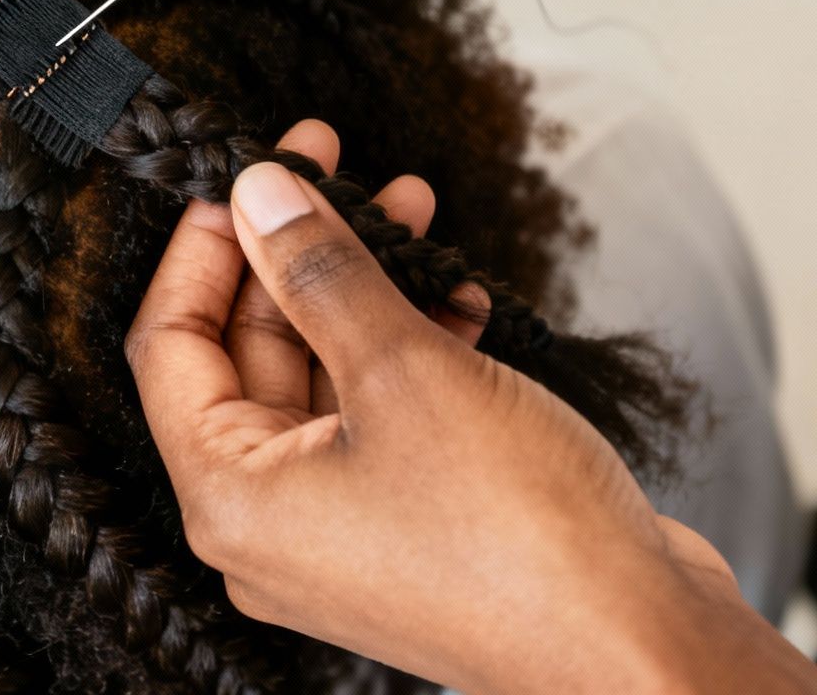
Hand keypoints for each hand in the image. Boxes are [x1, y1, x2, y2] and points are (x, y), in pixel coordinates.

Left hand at [125, 120, 816, 693]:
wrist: (646, 651)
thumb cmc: (521, 536)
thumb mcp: (403, 369)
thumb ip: (319, 272)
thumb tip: (257, 195)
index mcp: (230, 499)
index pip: (170, 345)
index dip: (203, 248)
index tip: (243, 176)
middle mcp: (270, 524)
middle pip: (247, 356)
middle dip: (295, 255)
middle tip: (335, 169)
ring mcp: (340, 531)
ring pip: (322, 380)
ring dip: (362, 291)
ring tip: (408, 209)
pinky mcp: (408, 529)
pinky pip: (379, 418)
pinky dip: (408, 352)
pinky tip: (457, 297)